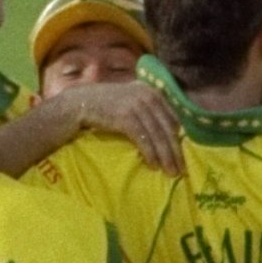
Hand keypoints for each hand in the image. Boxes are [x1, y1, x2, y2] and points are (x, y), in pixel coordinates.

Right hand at [66, 80, 184, 177]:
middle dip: (175, 150)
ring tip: (170, 172)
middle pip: (167, 127)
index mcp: (151, 91)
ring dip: (165, 156)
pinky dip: (150, 153)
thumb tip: (171, 132)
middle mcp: (146, 95)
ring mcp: (136, 104)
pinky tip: (153, 165)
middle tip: (181, 169)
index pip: (172, 117)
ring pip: (157, 135)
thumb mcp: (131, 100)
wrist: (80, 103)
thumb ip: (149, 109)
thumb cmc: (106, 106)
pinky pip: (143, 138)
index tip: (182, 154)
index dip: (179, 138)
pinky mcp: (125, 116)